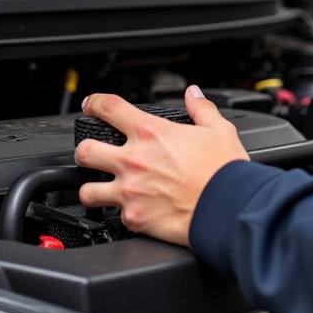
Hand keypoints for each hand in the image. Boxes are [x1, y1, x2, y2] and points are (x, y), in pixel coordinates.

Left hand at [75, 86, 248, 246]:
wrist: (227, 207)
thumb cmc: (223, 171)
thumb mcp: (219, 129)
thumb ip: (201, 109)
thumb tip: (193, 94)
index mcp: (152, 133)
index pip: (109, 108)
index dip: (94, 103)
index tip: (91, 105)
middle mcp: (134, 160)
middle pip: (85, 150)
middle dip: (85, 149)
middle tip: (93, 152)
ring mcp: (130, 191)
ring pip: (87, 190)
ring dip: (92, 188)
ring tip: (100, 189)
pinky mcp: (134, 218)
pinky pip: (115, 215)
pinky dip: (123, 212)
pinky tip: (133, 210)